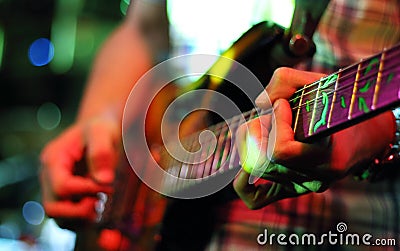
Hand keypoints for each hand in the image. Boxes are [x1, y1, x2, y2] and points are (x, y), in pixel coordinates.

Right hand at [40, 117, 119, 226]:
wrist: (97, 131)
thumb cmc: (100, 129)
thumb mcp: (102, 131)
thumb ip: (101, 152)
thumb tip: (104, 180)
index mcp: (53, 159)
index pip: (62, 187)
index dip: (87, 191)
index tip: (109, 186)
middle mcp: (49, 177)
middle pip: (53, 209)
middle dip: (80, 211)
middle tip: (100, 201)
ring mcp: (54, 189)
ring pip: (58, 220)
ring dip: (81, 219)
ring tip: (100, 204)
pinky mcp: (64, 198)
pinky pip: (67, 221)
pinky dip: (83, 221)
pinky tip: (98, 207)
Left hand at [233, 67, 394, 208]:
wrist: (364, 133)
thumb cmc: (340, 105)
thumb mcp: (318, 82)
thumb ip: (285, 81)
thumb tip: (259, 103)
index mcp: (326, 155)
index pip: (280, 151)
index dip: (275, 124)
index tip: (283, 104)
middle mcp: (315, 177)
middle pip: (263, 159)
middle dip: (257, 129)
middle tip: (270, 114)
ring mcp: (303, 186)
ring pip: (257, 170)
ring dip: (252, 142)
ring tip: (268, 127)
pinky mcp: (291, 188)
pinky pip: (256, 198)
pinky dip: (242, 183)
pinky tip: (243, 163)